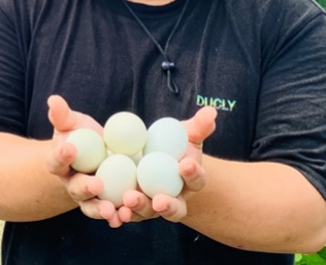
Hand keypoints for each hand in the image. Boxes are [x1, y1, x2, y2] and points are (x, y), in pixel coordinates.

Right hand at [45, 95, 127, 227]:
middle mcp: (71, 183)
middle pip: (75, 188)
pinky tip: (124, 216)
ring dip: (101, 209)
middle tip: (97, 184)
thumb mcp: (71, 123)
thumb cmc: (79, 136)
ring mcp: (87, 197)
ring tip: (111, 211)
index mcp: (59, 163)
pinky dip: (117, 216)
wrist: (92, 155)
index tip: (70, 147)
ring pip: (91, 206)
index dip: (61, 155)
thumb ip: (61, 114)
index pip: (56, 160)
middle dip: (85, 187)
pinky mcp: (105, 202)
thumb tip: (53, 99)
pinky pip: (110, 212)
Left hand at [118, 106, 216, 223]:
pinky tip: (114, 211)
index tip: (185, 164)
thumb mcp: (187, 133)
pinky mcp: (135, 206)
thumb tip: (211, 111)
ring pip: (149, 211)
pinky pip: (129, 212)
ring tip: (129, 200)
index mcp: (191, 180)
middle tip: (158, 200)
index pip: (196, 179)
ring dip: (140, 208)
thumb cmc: (175, 145)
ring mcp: (153, 204)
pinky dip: (121, 214)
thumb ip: (199, 125)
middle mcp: (175, 198)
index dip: (193, 173)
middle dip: (167, 205)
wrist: (157, 159)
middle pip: (174, 207)